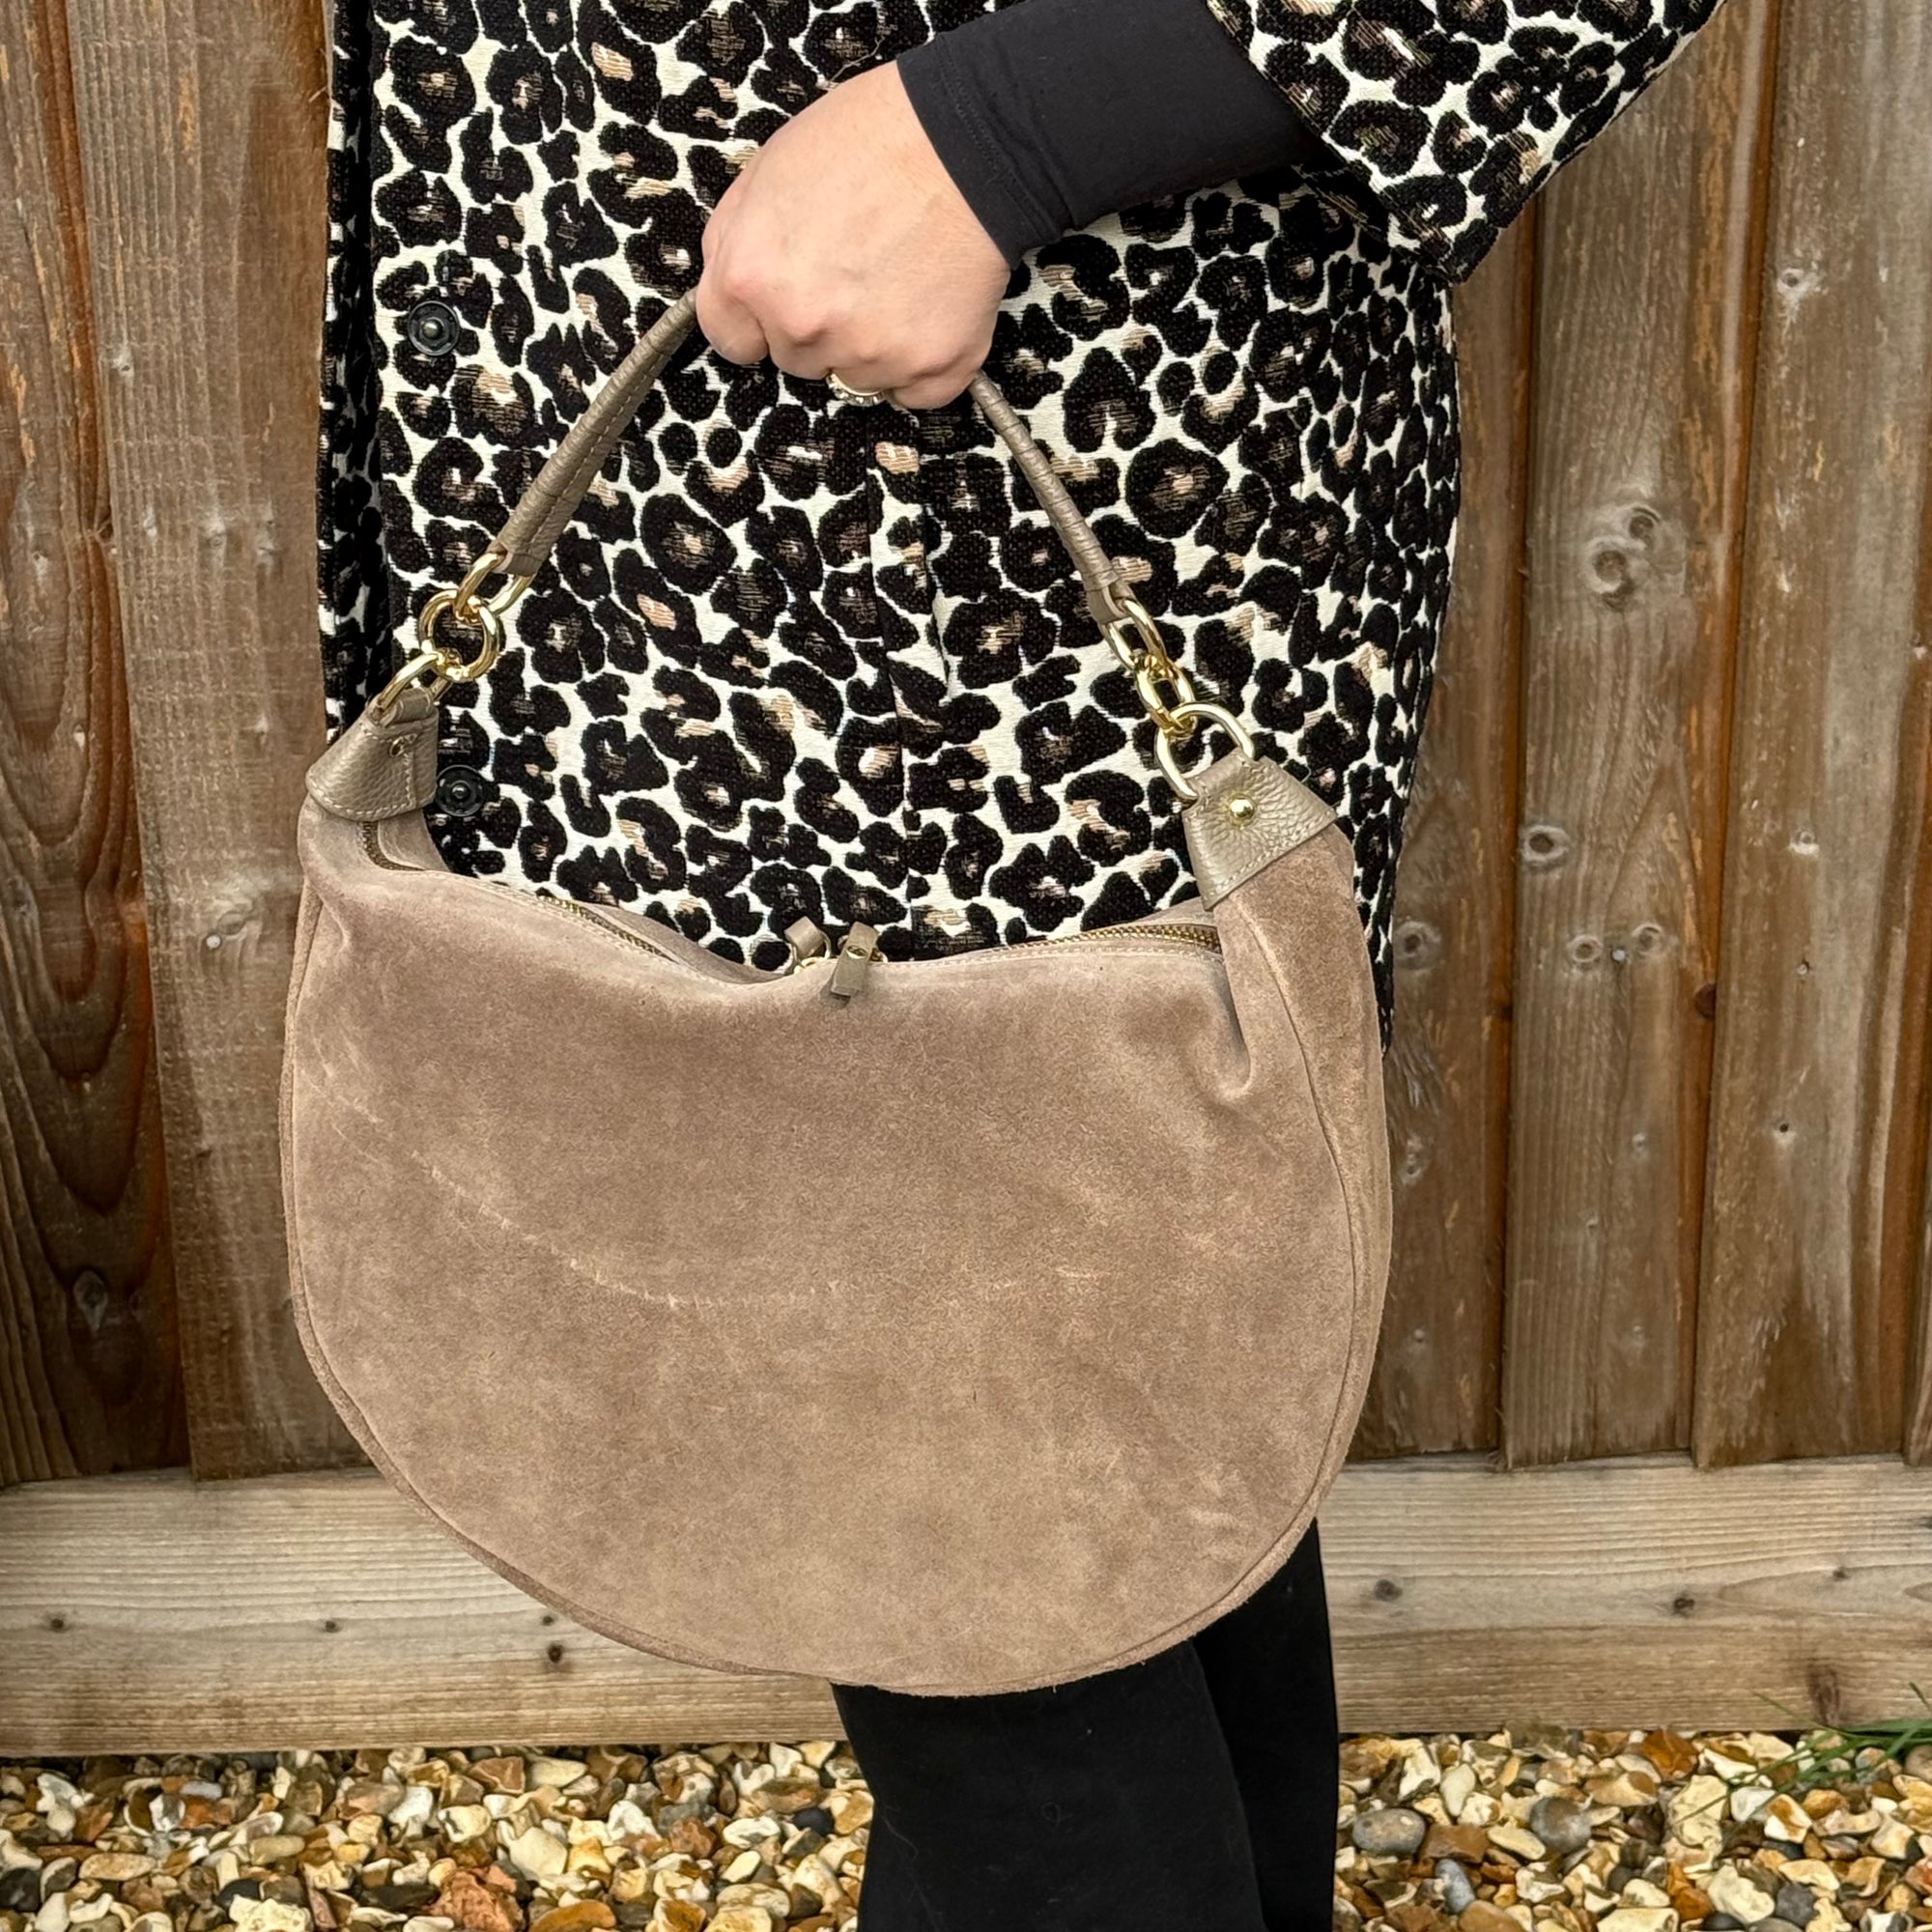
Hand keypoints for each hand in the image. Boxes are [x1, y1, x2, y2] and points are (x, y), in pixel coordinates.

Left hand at [695, 61, 1010, 409]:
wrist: (968, 140)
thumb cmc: (869, 140)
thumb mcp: (766, 170)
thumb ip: (736, 242)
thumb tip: (732, 291)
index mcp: (751, 277)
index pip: (733, 342)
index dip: (759, 319)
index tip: (785, 299)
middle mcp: (803, 327)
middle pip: (797, 361)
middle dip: (818, 326)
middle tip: (857, 267)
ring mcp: (869, 355)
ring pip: (855, 377)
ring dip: (870, 345)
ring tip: (899, 280)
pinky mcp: (930, 368)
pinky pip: (912, 391)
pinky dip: (920, 361)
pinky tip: (930, 309)